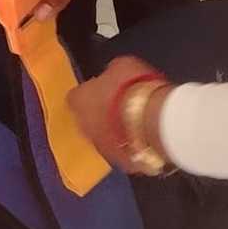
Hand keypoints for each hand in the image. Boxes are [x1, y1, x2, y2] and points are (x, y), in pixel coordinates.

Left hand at [69, 55, 173, 174]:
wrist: (152, 122)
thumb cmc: (133, 88)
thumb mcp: (122, 65)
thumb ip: (111, 72)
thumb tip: (111, 73)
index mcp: (79, 100)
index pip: (75, 96)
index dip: (90, 93)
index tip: (103, 90)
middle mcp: (83, 127)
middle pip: (87, 120)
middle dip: (100, 115)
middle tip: (120, 106)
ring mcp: (100, 147)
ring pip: (103, 139)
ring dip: (114, 133)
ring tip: (135, 124)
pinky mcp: (119, 162)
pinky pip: (121, 153)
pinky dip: (129, 147)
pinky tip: (144, 140)